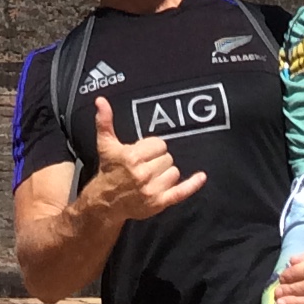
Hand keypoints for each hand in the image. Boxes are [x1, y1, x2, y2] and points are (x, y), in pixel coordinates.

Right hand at [91, 97, 205, 221]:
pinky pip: (181, 192)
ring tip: (152, 176)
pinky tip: (202, 176)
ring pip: (174, 172)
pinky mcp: (159, 203)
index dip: (152, 147)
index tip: (142, 153)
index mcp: (132, 157)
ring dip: (166, 173)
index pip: (159, 144)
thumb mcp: (106, 144)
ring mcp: (152, 190)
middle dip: (158, 160)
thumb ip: (105, 121)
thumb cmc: (109, 170)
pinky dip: (193, 184)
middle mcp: (143, 174)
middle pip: (167, 158)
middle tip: (145, 165)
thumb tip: (101, 100)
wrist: (106, 202)